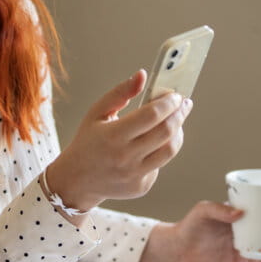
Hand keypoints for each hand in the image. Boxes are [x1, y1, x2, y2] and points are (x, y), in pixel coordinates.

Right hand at [46, 71, 191, 211]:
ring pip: (170, 150)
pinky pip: (160, 164)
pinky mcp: (141, 186)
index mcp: (113, 136)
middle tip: (184, 104)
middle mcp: (125, 157)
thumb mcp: (97, 112)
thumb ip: (121, 92)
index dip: (168, 103)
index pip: (151, 115)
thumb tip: (143, 75)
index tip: (176, 95)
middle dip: (179, 114)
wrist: (77, 180)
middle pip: (165, 132)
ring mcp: (134, 175)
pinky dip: (162, 150)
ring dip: (178, 132)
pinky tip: (154, 143)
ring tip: (176, 122)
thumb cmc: (88, 141)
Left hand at [139, 202, 260, 261]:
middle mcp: (239, 227)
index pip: (258, 206)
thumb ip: (219, 209)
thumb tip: (239, 212)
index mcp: (233, 213)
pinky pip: (258, 257)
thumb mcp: (203, 211)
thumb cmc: (187, 227)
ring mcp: (239, 242)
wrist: (176, 250)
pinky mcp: (236, 257)